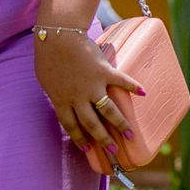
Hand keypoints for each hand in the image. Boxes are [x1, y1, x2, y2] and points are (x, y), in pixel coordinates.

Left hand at [33, 30, 142, 177]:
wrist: (57, 37)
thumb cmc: (47, 56)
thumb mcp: (46, 80)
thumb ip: (56, 92)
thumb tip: (61, 99)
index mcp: (61, 100)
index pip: (71, 126)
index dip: (79, 138)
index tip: (87, 148)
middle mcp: (78, 98)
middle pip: (92, 124)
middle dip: (103, 140)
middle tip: (113, 152)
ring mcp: (93, 86)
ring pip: (108, 111)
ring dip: (120, 124)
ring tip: (129, 135)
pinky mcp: (105, 72)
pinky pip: (122, 81)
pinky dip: (133, 86)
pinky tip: (143, 93)